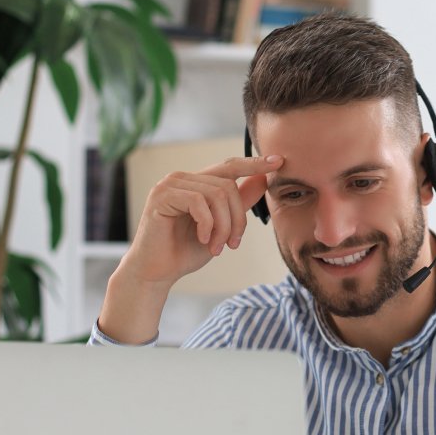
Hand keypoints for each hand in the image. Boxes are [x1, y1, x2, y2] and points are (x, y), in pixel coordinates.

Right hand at [122, 154, 283, 287]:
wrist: (157, 272)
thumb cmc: (185, 251)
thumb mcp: (222, 227)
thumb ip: (239, 204)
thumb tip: (262, 180)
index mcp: (197, 183)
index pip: (230, 167)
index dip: (254, 164)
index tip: (278, 162)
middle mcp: (183, 178)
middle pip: (228, 185)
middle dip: (237, 219)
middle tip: (232, 245)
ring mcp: (170, 184)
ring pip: (216, 194)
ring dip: (223, 226)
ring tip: (218, 247)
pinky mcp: (161, 195)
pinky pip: (198, 202)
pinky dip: (207, 225)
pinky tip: (204, 240)